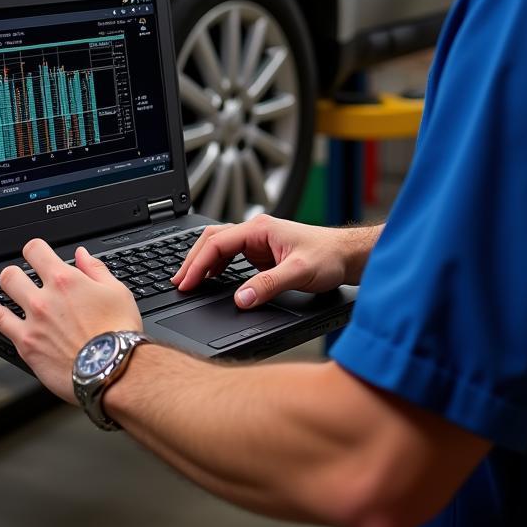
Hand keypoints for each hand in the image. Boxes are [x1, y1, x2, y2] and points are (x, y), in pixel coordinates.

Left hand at [0, 239, 141, 403]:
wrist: (111, 368)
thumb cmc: (118, 332)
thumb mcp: (117, 291)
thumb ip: (95, 269)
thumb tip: (82, 255)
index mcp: (66, 280)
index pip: (36, 251)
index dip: (35, 249)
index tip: (36, 253)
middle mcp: (44, 297)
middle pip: (13, 272)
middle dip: (16, 270)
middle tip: (22, 275)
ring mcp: (32, 321)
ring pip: (4, 292)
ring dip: (3, 287)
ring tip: (6, 287)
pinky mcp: (25, 344)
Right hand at [172, 215, 379, 309]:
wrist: (347, 255)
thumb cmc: (329, 256)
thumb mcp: (299, 273)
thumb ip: (268, 285)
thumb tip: (241, 298)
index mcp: (260, 229)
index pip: (218, 243)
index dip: (197, 263)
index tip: (185, 282)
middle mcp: (256, 231)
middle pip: (213, 240)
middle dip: (192, 260)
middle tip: (178, 283)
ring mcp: (259, 241)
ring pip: (220, 247)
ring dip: (202, 263)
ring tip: (188, 282)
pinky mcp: (263, 252)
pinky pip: (231, 256)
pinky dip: (216, 266)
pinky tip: (211, 279)